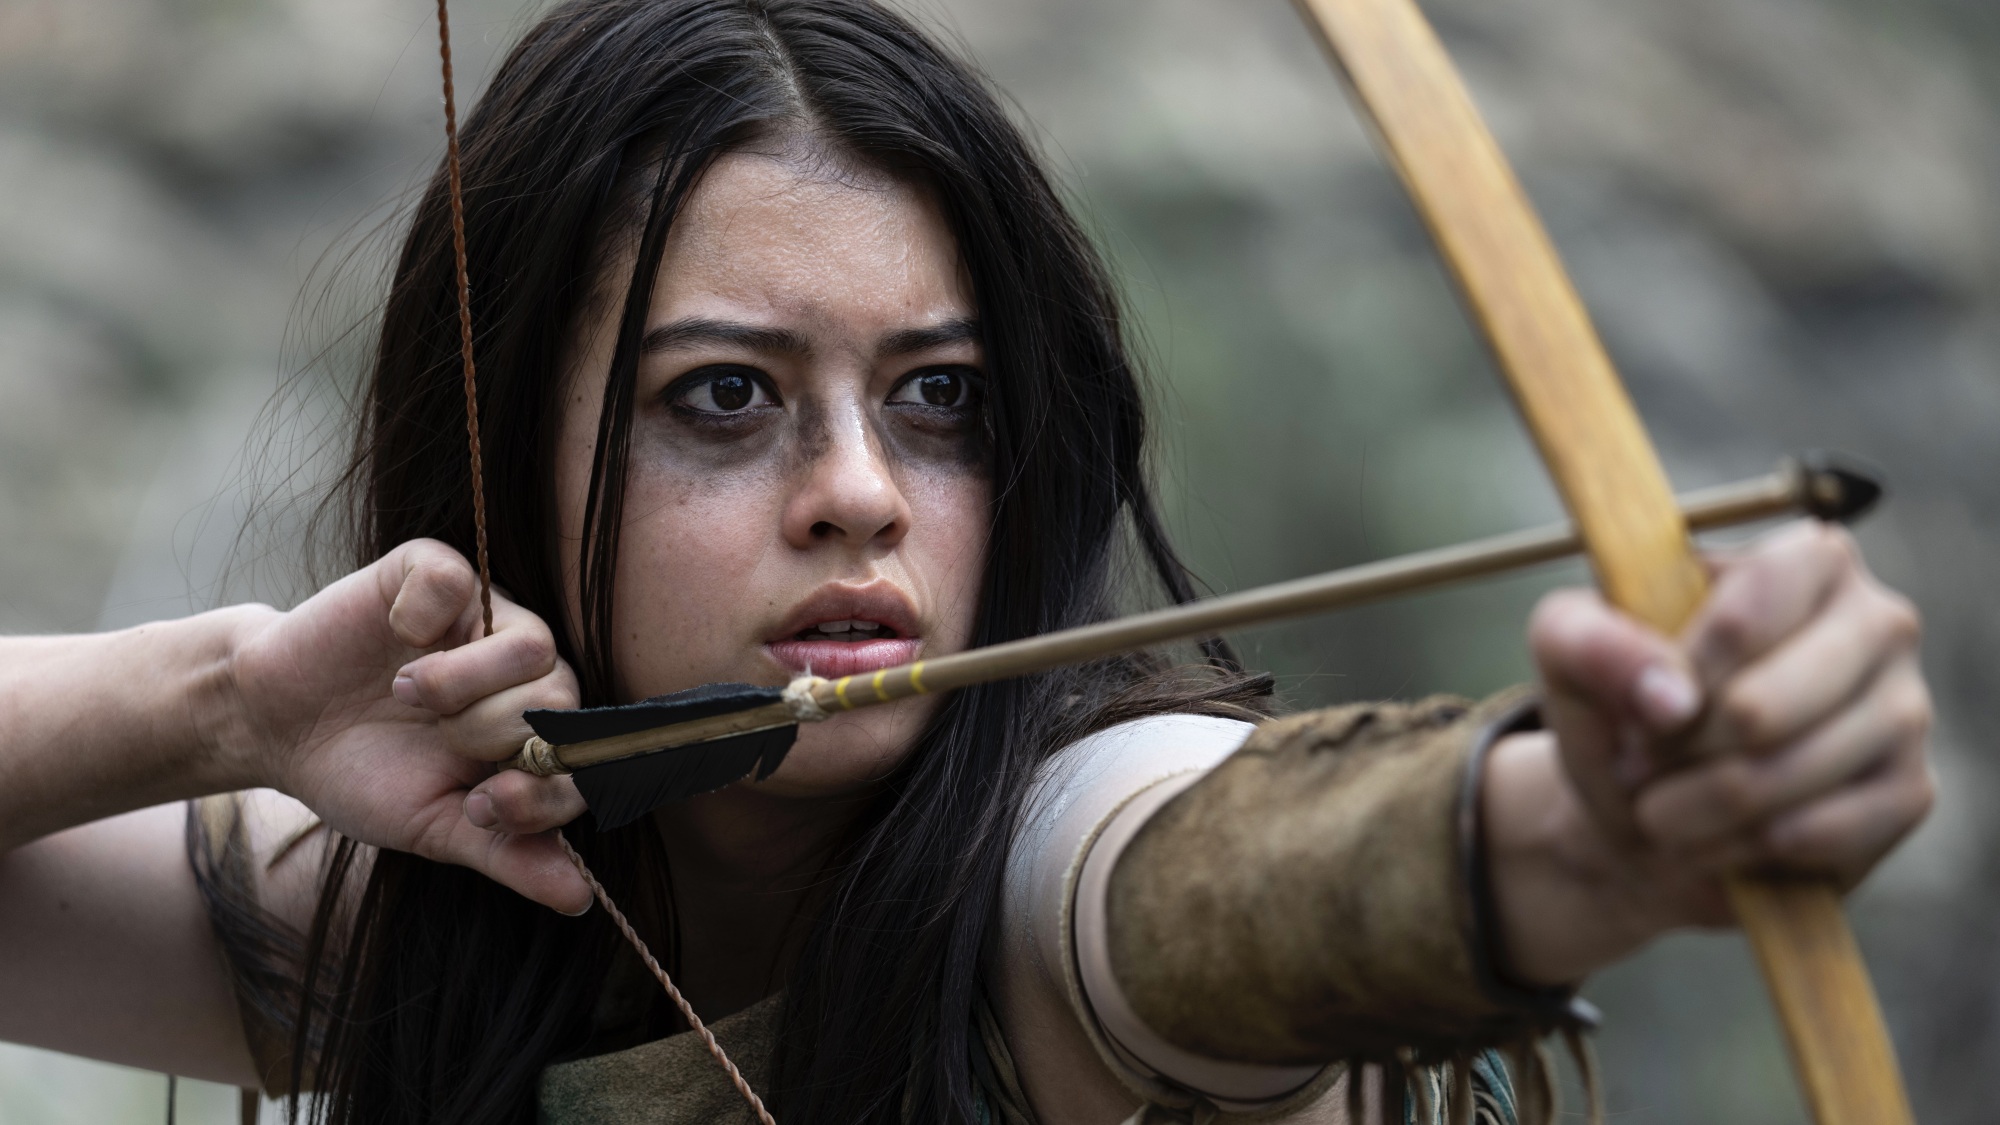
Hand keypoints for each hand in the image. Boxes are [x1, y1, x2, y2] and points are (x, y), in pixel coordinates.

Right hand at [226, 540, 589, 912]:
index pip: (585, 754)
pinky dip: (422, 617)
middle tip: (437, 742)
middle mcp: (523, 669)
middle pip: (562, 697)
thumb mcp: (434, 827)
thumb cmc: (364, 773)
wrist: (275, 726)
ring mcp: (486, 614)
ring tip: (406, 696)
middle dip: (493, 735)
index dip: (545, 789)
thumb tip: (579, 900)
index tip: (480, 807)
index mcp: (533, 729)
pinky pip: (462, 579)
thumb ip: (508, 854)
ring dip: (463, 682)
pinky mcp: (435, 571)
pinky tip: (394, 637)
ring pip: (533, 644)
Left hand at [1484, 522, 1932, 984]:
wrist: (1650, 809)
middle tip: (1640, 769)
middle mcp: (1877, 622)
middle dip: (1677, 755)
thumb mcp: (1568, 651)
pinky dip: (1743, 847)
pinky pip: (1822, 833)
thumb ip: (1586, 640)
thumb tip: (1670, 696)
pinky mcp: (1910, 791)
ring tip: (1663, 809)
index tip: (1636, 712)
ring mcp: (1905, 708)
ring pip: (1787, 775)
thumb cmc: (1621, 707)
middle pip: (1761, 708)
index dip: (1675, 677)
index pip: (1745, 614)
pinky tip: (1718, 838)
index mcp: (1806, 558)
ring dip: (1697, 809)